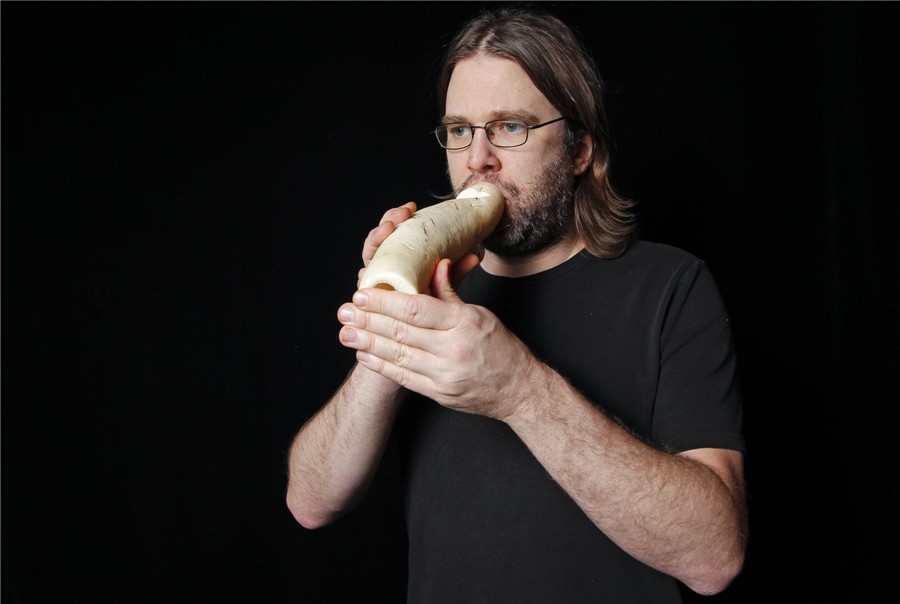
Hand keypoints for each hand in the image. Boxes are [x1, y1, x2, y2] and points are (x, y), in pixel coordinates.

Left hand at [338, 259, 536, 419]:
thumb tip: (435, 264)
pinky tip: (365, 354)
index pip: (417, 309)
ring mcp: (445, 375)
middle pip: (402, 332)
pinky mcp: (439, 394)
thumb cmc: (501, 348)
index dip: (386, 301)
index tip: (363, 293)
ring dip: (368, 342)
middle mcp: (453, 349)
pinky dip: (382, 365)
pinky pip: (404, 378)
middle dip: (369, 320)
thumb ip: (451, 293)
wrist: (519, 390)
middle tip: (345, 311)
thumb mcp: (480, 314)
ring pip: (398, 355)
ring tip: (346, 332)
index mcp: (464, 323)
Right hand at [356, 201, 483, 293]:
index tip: (410, 207)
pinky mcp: (373, 297)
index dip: (397, 216)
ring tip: (385, 232)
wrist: (430, 327)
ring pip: (371, 257)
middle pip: (380, 239)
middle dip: (386, 224)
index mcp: (401, 254)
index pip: (394, 228)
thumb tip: (475, 256)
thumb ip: (458, 271)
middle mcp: (387, 264)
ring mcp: (378, 278)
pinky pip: (367, 286)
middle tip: (400, 216)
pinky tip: (364, 275)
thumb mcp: (448, 282)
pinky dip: (365, 278)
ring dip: (375, 241)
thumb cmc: (436, 299)